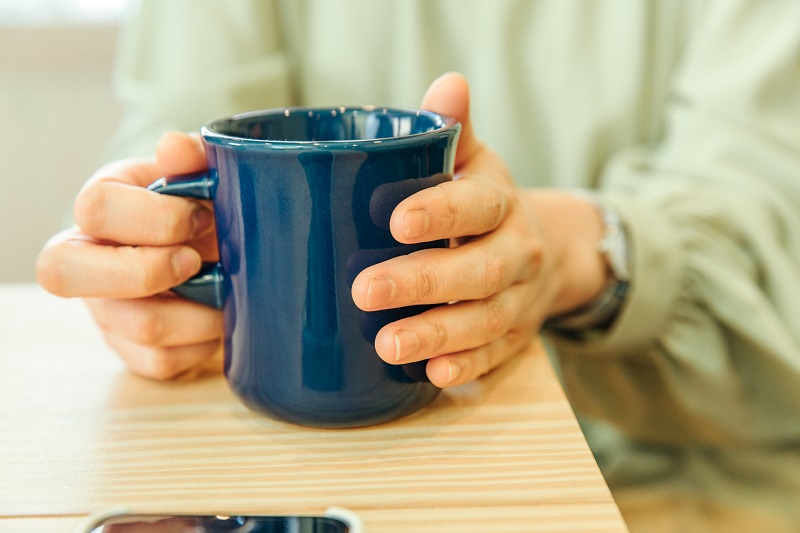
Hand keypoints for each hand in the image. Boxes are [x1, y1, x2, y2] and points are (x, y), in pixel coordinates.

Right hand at [36, 132, 223, 378]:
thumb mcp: (198, 173)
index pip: (95, 208)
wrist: (209, 247)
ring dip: (198, 313)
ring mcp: (103, 310)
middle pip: (66, 273)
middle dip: (146, 271)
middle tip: (197, 262)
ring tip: (229, 293)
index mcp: (100, 206)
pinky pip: (159, 361)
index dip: (156, 217)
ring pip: (134, 326)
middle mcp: (85, 260)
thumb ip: (192, 158)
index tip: (205, 217)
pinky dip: (201, 345)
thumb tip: (174, 147)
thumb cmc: (198, 205)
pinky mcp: (128, 349)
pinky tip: (220, 320)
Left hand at [350, 73, 608, 386]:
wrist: (545, 250)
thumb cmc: (484, 204)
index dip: (441, 212)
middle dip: (423, 283)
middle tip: (365, 291)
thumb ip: (454, 130)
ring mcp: (519, 300)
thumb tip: (448, 82)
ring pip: (485, 320)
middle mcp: (517, 251)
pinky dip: (467, 368)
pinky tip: (434, 376)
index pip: (476, 205)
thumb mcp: (475, 162)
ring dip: (438, 334)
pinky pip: (495, 356)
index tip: (395, 222)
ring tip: (388, 345)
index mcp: (500, 202)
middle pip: (478, 270)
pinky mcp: (515, 337)